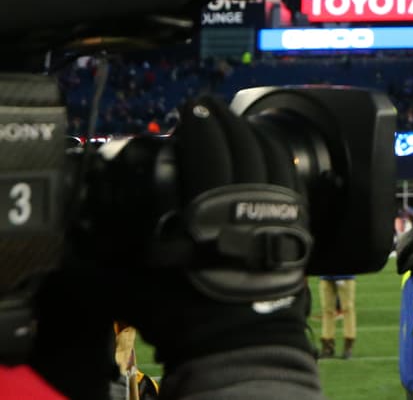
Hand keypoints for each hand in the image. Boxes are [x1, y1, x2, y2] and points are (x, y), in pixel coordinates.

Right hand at [113, 96, 313, 369]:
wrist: (238, 340)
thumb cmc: (186, 314)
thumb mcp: (137, 285)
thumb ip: (106, 264)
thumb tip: (81, 255)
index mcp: (207, 207)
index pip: (206, 149)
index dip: (198, 122)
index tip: (190, 107)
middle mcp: (246, 201)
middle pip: (239, 144)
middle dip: (222, 120)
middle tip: (208, 106)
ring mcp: (276, 209)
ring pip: (268, 155)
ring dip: (250, 133)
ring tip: (234, 122)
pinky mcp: (297, 221)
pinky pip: (290, 176)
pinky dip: (277, 156)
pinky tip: (267, 149)